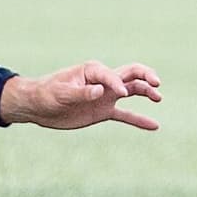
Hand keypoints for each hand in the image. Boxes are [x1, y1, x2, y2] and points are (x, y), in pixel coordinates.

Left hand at [1, 60, 162, 131]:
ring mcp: (105, 96)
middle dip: (145, 76)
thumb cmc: (46, 94)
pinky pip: (125, 115)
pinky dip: (139, 119)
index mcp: (92, 71)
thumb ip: (81, 92)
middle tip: (156, 83)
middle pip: (131, 74)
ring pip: (132, 90)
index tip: (119, 95)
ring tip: (158, 98)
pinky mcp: (103, 111)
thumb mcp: (61, 93)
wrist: (38, 107)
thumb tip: (100, 91)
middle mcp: (103, 81)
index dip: (117, 84)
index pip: (113, 75)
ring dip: (146, 92)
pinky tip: (154, 126)